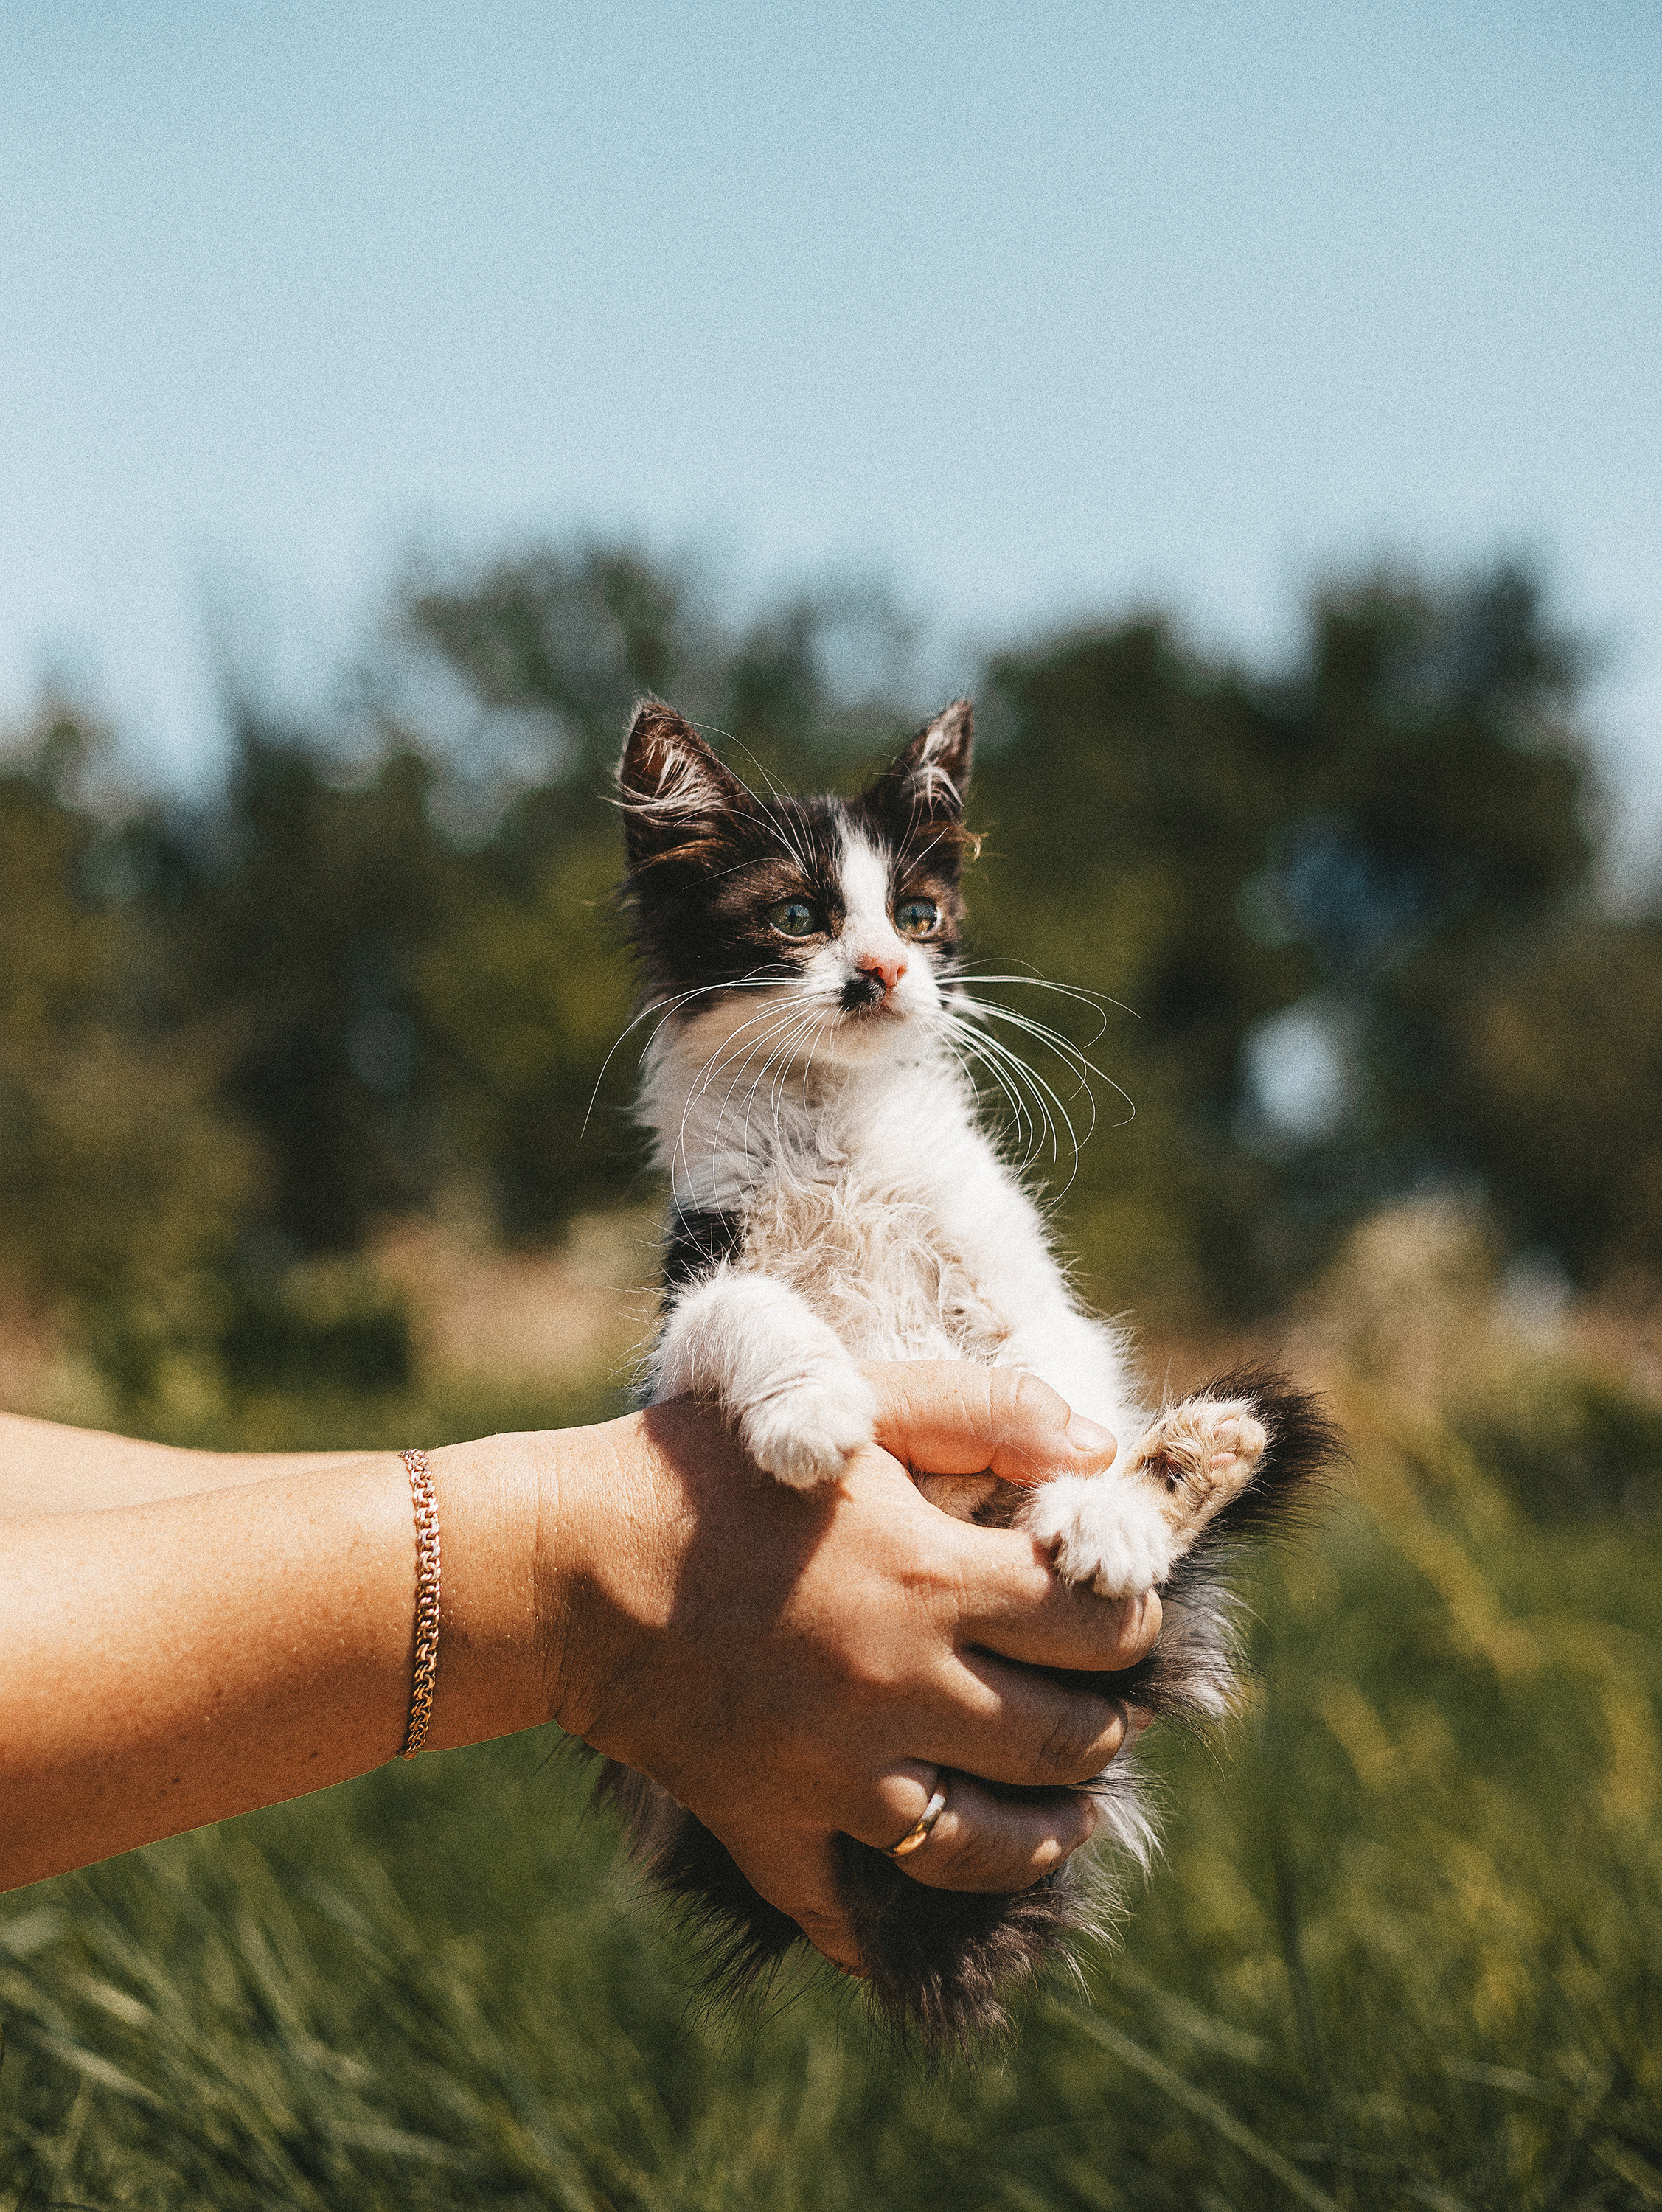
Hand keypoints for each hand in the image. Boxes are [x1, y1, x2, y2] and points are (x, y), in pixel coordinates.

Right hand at [538, 1363, 1160, 1972]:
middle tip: (1101, 1710)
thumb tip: (1097, 1450)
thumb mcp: (851, 1402)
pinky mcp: (773, 1827)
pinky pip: (851, 1911)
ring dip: (1050, 1834)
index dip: (1133, 1623)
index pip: (1098, 1626)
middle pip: (1066, 1741)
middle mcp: (902, 1687)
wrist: (563, 1563)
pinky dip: (893, 1925)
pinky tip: (924, 1912)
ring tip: (1067, 1813)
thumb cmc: (708, 1467)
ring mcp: (838, 1773)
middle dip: (1106, 1726)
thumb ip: (984, 1409)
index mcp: (932, 1578)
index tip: (1122, 1618)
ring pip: (991, 1846)